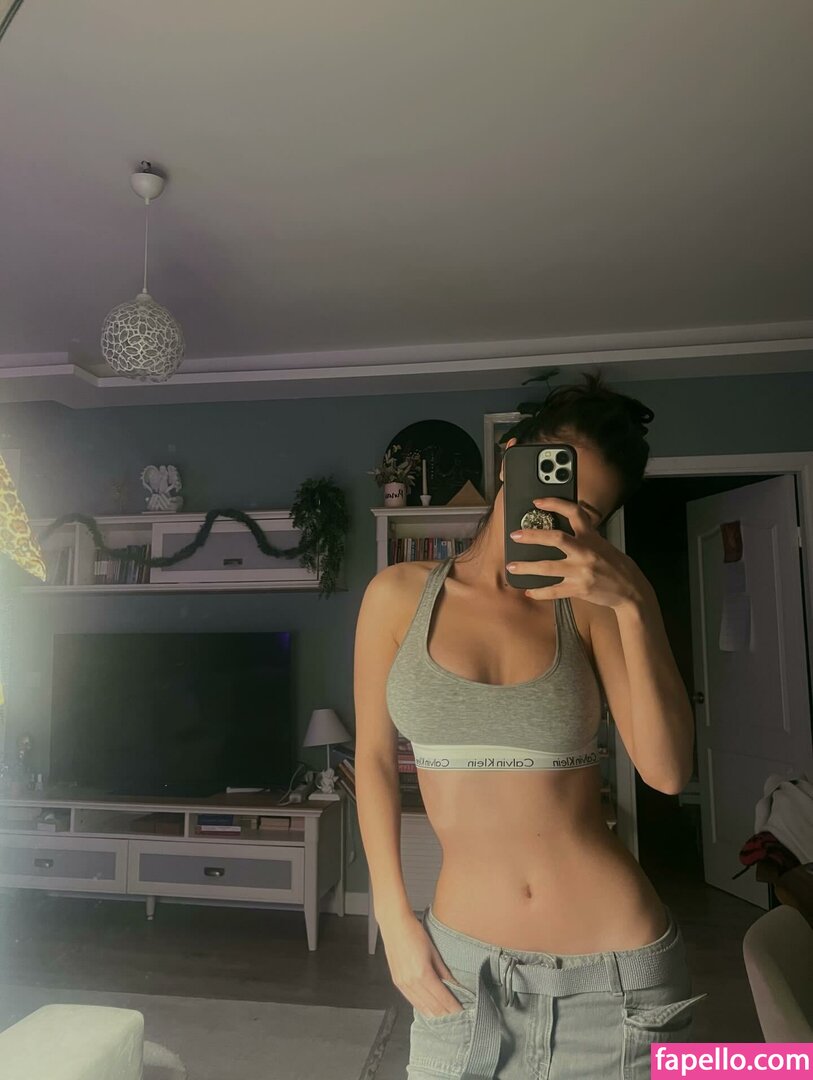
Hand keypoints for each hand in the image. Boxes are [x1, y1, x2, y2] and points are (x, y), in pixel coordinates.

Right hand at [381, 912, 467, 1017]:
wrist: (394, 924)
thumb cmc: (413, 932)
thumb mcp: (433, 951)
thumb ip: (444, 971)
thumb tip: (455, 985)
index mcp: (422, 973)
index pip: (442, 999)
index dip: (454, 1009)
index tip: (463, 1014)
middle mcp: (411, 982)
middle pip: (432, 1007)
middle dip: (446, 1015)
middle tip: (458, 1021)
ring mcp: (402, 984)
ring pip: (421, 1007)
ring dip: (435, 1015)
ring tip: (447, 1019)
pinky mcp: (397, 982)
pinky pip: (412, 1001)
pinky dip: (423, 1008)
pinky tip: (430, 1011)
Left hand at [507, 497, 649, 609]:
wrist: (631, 590)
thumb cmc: (615, 566)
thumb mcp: (602, 544)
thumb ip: (584, 536)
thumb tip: (561, 529)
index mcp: (591, 537)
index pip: (574, 512)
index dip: (555, 504)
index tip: (538, 501)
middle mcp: (586, 552)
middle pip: (556, 538)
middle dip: (533, 536)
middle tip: (515, 535)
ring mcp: (582, 571)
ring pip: (549, 567)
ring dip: (527, 567)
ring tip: (512, 566)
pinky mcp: (580, 589)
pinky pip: (555, 590)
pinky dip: (540, 592)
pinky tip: (529, 591)